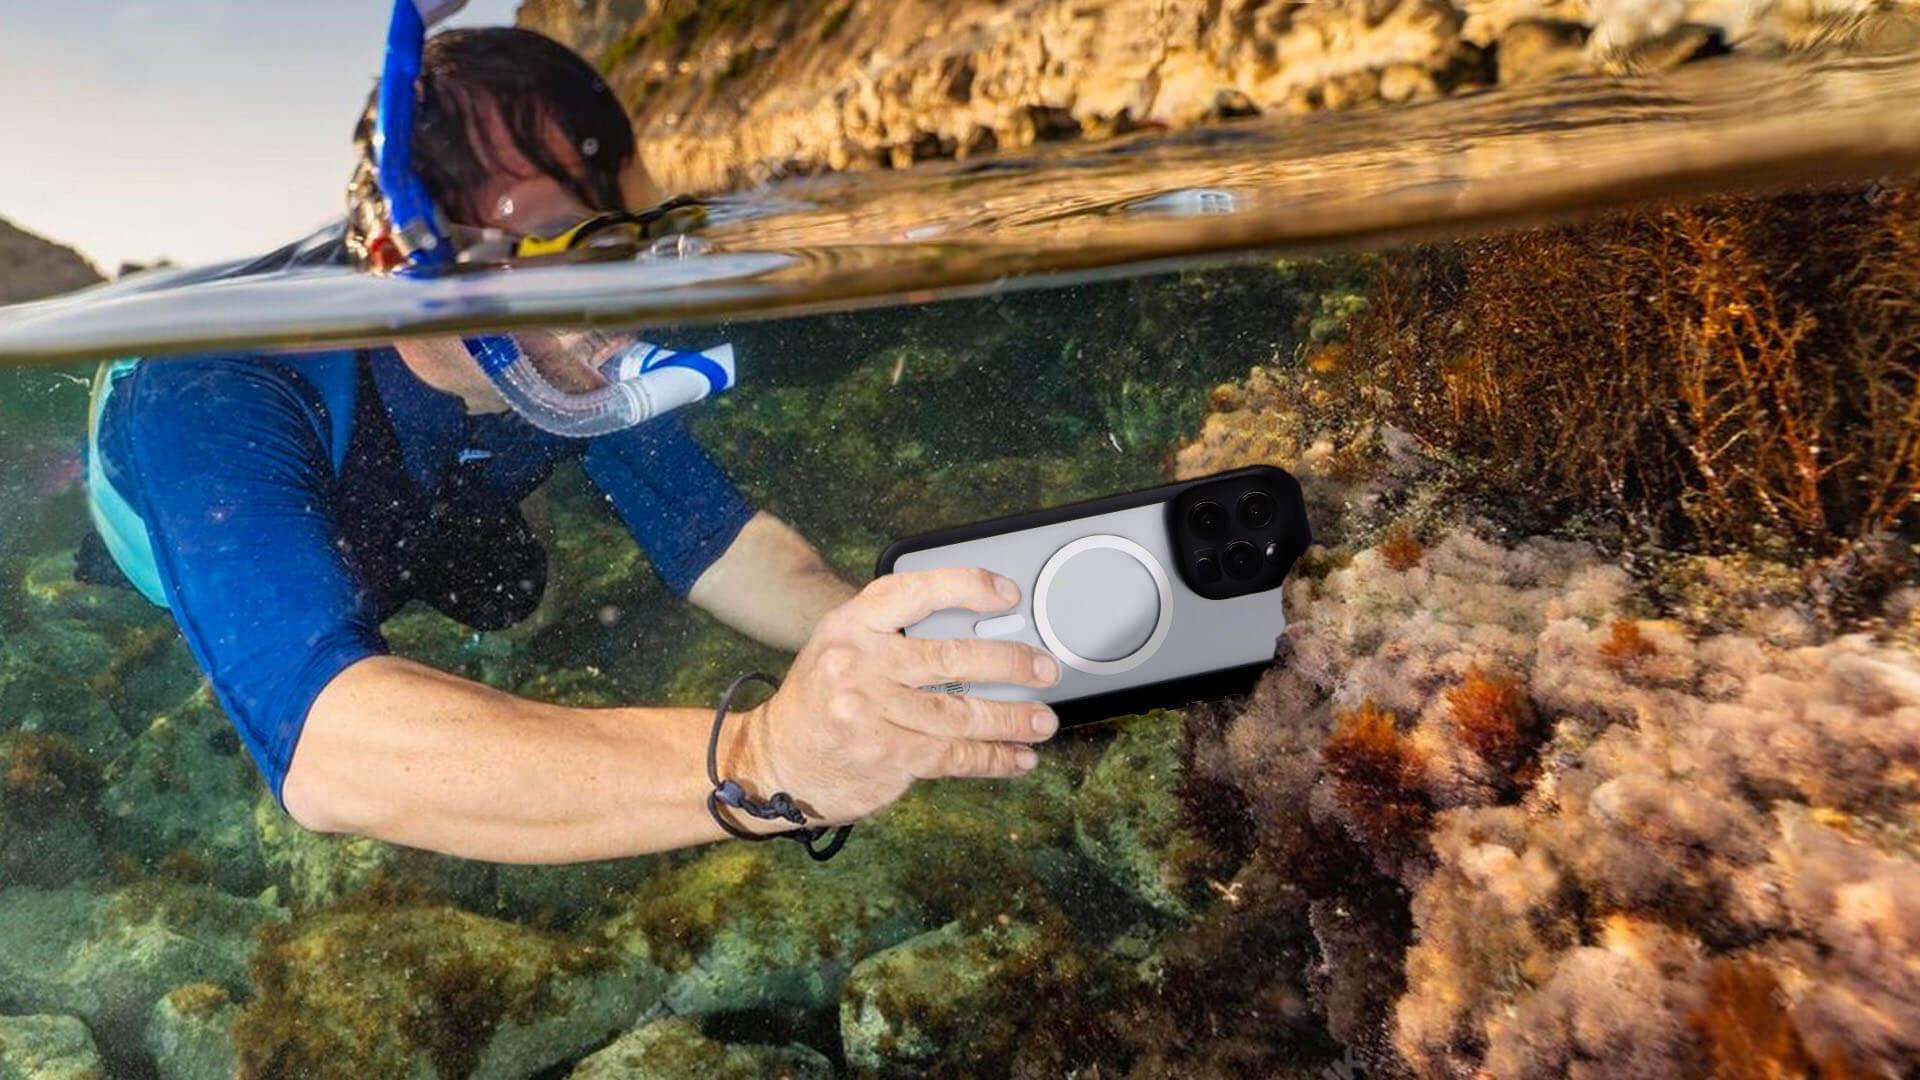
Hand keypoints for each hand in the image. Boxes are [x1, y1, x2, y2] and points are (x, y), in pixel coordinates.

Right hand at [733, 568, 1061, 826]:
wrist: (773, 761)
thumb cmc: (820, 701)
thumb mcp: (841, 648)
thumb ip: (894, 636)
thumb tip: (978, 636)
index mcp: (850, 625)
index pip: (914, 591)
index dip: (966, 586)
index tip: (1007, 594)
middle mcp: (858, 664)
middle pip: (950, 658)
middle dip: (1009, 663)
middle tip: (1044, 669)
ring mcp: (869, 713)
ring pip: (959, 713)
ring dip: (1011, 718)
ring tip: (1042, 720)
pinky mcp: (884, 757)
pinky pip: (952, 755)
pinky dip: (991, 757)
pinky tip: (1017, 757)